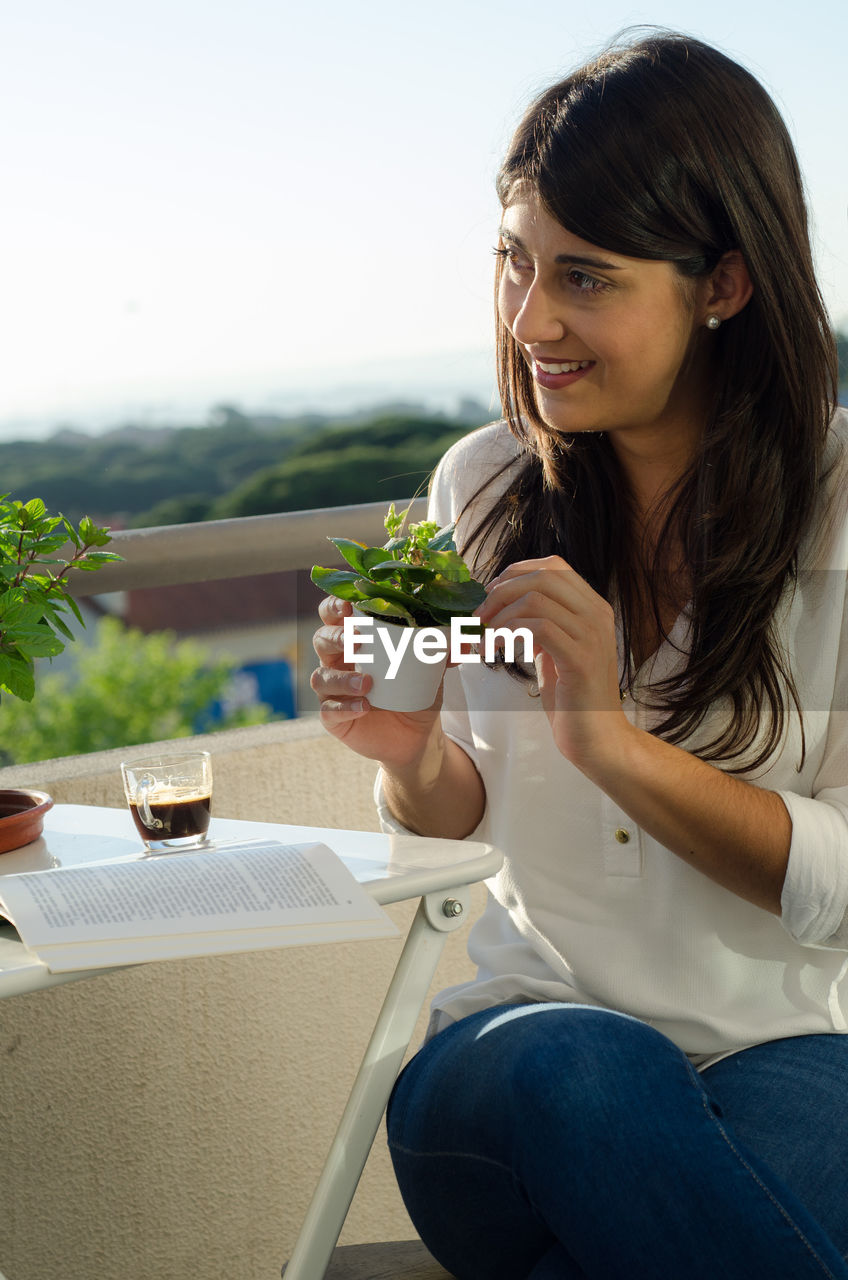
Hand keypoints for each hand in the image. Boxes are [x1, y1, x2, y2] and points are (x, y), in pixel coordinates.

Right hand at [310, 596, 444, 767]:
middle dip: (336, 636)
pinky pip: (329, 711)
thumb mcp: (431, 669)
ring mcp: (333, 690)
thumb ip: (443, 651)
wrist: (417, 735)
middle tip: (357, 640)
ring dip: (342, 678)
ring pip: (322, 677)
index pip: (334, 614)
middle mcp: (338, 661)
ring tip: (367, 683)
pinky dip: (345, 707)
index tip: (349, 604)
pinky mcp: (334, 717)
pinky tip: (364, 707)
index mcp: (356, 640)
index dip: (335, 605)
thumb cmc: (417, 691)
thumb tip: (461, 639)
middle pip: (322, 639)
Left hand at [474, 556, 629, 771]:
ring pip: (537, 599)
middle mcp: (597, 615)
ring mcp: (591, 635)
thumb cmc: (574, 698)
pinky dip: (507, 633)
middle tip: (479, 615)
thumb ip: (544, 625)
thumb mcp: (558, 651)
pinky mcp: (580, 659)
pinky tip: (493, 649)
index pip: (554, 566)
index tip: (491, 593)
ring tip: (483, 636)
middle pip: (543, 576)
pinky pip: (538, 627)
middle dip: (503, 590)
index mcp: (593, 608)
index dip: (517, 572)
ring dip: (500, 614)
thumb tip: (509, 608)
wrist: (597, 738)